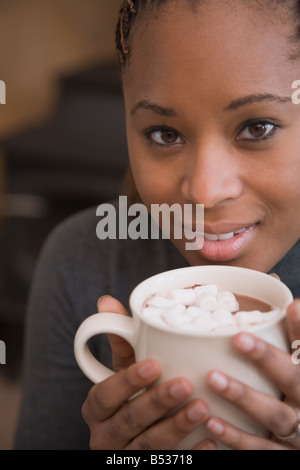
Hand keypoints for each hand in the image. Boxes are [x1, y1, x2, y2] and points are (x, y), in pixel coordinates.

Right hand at [81, 295, 212, 449]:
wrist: (133, 442)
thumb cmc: (131, 396)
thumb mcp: (123, 369)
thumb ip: (119, 340)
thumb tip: (106, 300)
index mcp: (97, 408)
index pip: (105, 395)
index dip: (127, 381)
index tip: (154, 365)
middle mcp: (105, 435)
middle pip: (128, 422)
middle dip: (157, 403)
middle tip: (185, 384)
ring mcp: (125, 456)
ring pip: (147, 447)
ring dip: (175, 428)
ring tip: (203, 409)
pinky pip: (166, 466)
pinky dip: (190, 456)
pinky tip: (211, 442)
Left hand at [204, 299, 299, 449]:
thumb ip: (299, 339)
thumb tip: (294, 304)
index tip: (288, 308)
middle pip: (293, 381)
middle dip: (267, 359)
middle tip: (238, 338)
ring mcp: (299, 435)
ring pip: (275, 416)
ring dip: (244, 396)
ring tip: (213, 378)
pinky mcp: (285, 455)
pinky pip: (262, 449)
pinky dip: (237, 438)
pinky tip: (212, 423)